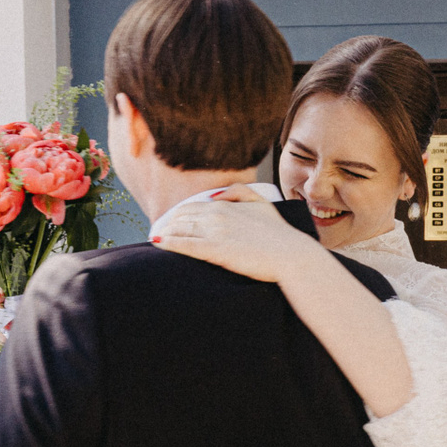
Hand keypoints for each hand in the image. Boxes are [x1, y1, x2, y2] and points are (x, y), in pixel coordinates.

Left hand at [153, 185, 323, 282]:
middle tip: (158, 232)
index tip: (170, 223)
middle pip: (182, 217)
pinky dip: (169, 243)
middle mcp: (217, 214)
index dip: (177, 215)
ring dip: (165, 233)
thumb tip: (216, 194)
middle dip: (168, 224)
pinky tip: (158, 245)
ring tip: (156, 239)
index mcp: (225, 204)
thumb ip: (239, 192)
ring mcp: (215, 232)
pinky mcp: (215, 250)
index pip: (191, 206)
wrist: (290, 254)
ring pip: (180, 229)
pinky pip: (185, 245)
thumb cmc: (279, 233)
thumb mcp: (262, 203)